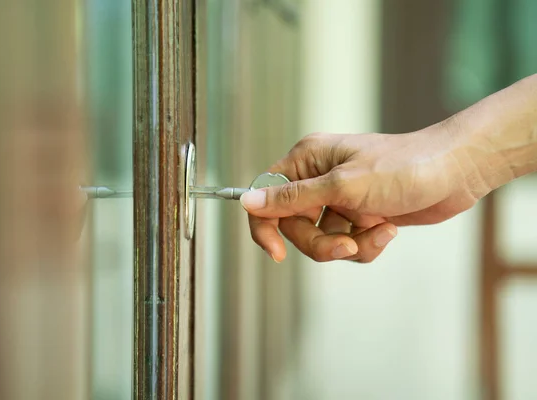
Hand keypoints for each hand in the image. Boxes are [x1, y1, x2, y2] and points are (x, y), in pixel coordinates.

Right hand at [240, 123, 488, 262]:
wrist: (456, 172)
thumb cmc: (404, 167)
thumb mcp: (343, 186)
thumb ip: (292, 198)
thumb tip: (246, 201)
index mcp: (307, 161)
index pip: (266, 196)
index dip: (265, 226)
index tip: (277, 254)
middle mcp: (319, 180)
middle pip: (294, 227)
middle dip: (321, 242)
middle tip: (346, 245)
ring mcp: (340, 200)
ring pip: (321, 240)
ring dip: (349, 245)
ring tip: (378, 232)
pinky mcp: (360, 216)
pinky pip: (347, 244)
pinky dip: (366, 244)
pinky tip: (388, 231)